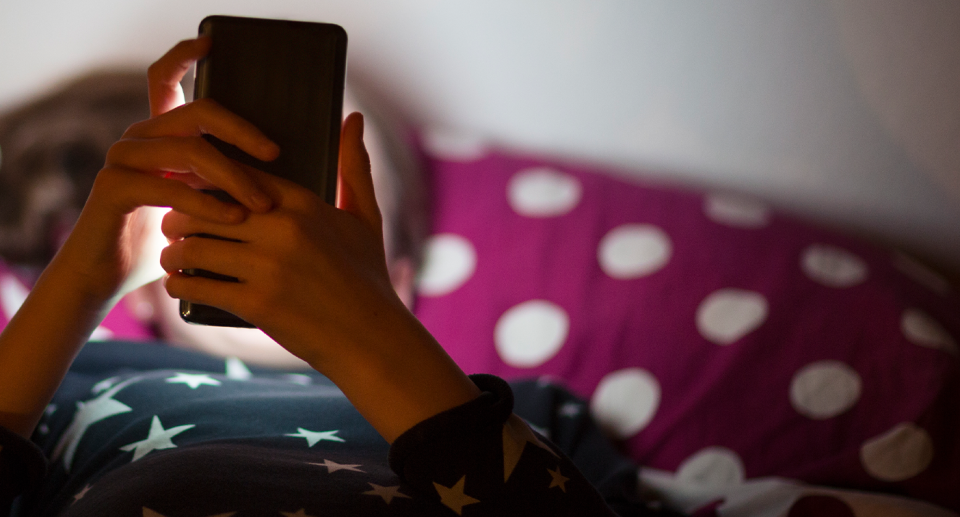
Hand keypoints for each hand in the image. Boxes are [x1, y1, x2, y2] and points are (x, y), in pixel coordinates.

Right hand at [52, 38, 278, 304]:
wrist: (107, 277)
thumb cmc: (163, 241)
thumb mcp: (200, 204)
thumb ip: (224, 179)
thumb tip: (276, 166)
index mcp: (159, 135)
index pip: (166, 80)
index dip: (184, 56)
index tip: (211, 44)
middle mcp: (139, 138)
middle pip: (200, 113)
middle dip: (244, 132)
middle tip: (276, 154)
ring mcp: (123, 159)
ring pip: (192, 151)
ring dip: (235, 177)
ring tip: (263, 203)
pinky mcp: (114, 188)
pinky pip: (170, 187)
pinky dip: (207, 203)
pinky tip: (232, 217)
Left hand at [158, 113, 398, 367]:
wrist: (372, 339)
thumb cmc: (368, 278)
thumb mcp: (365, 218)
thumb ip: (354, 166)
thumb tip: (354, 117)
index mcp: (304, 205)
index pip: (236, 176)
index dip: (207, 182)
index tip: (193, 190)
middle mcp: (284, 230)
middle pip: (205, 208)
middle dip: (182, 217)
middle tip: (173, 226)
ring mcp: (269, 266)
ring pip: (194, 245)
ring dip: (175, 251)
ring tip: (172, 256)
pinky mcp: (257, 303)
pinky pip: (198, 283)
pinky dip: (180, 284)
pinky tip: (179, 284)